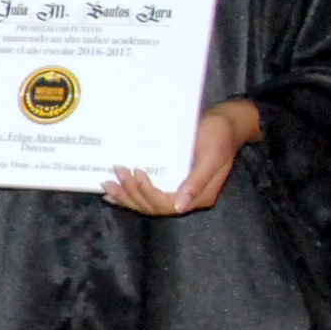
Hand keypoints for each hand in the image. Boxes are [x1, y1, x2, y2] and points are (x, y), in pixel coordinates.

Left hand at [108, 100, 260, 216]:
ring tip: (107, 183)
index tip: (137, 172)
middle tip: (117, 171)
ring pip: (146, 204)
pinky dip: (128, 196)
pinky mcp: (170, 182)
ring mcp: (177, 192)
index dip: (148, 192)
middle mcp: (187, 198)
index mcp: (200, 196)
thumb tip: (180, 206)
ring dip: (125, 196)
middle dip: (131, 192)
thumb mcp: (213, 155)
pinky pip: (146, 195)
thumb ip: (198, 181)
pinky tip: (111, 194)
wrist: (224, 123)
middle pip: (153, 206)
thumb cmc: (220, 135)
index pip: (166, 204)